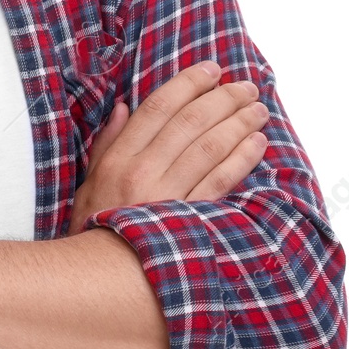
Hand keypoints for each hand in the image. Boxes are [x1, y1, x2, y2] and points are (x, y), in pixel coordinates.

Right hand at [68, 60, 269, 233]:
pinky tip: (257, 144)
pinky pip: (221, 182)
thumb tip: (125, 107)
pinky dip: (241, 159)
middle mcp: (142, 171)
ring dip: (238, 123)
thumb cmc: (95, 228)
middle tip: (245, 86)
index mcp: (118, 158)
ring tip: (258, 109)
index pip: (158, 107)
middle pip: (190, 122)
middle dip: (222, 98)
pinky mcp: (188, 220)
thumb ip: (108, 142)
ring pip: (209, 147)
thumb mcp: (90, 181)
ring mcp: (166, 196)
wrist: (99, 279)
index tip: (211, 70)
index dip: (188, 83)